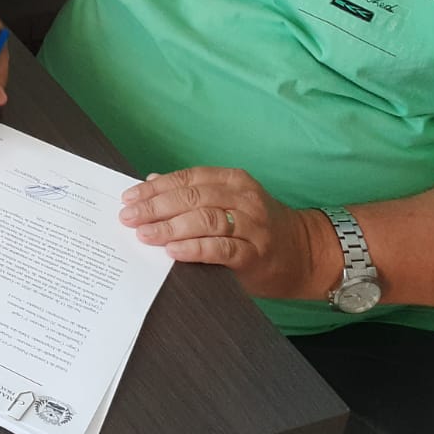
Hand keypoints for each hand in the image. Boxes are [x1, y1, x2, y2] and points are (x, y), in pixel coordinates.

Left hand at [119, 167, 336, 299]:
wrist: (306, 254)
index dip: (155, 188)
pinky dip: (194, 248)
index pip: (187, 178)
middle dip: (155, 207)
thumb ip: (193, 191)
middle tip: (128, 217)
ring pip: (205, 219)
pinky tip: (173, 251)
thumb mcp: (229, 201)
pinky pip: (221, 248)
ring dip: (170, 227)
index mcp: (233, 180)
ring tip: (145, 234)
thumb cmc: (258, 227)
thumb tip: (151, 180)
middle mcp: (244, 198)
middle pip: (192, 197)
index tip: (129, 198)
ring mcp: (253, 226)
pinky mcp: (256, 254)